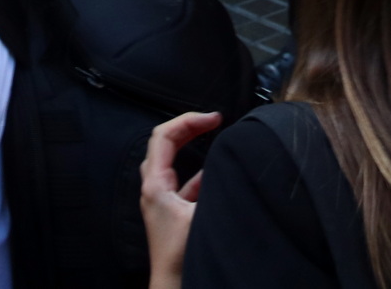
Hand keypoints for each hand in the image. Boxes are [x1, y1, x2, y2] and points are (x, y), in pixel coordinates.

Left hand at [139, 111, 220, 288]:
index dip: (189, 120)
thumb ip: (216, 188)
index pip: (164, 136)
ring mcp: (161, 203)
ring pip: (172, 164)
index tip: (213, 119)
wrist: (174, 286)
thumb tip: (236, 167)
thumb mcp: (202, 216)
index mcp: (155, 186)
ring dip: (192, 148)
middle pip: (165, 145)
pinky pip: (183, 186)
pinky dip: (198, 175)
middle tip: (212, 121)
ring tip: (214, 139)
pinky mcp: (171, 216)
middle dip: (189, 128)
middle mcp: (154, 191)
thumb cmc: (180, 257)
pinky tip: (215, 177)